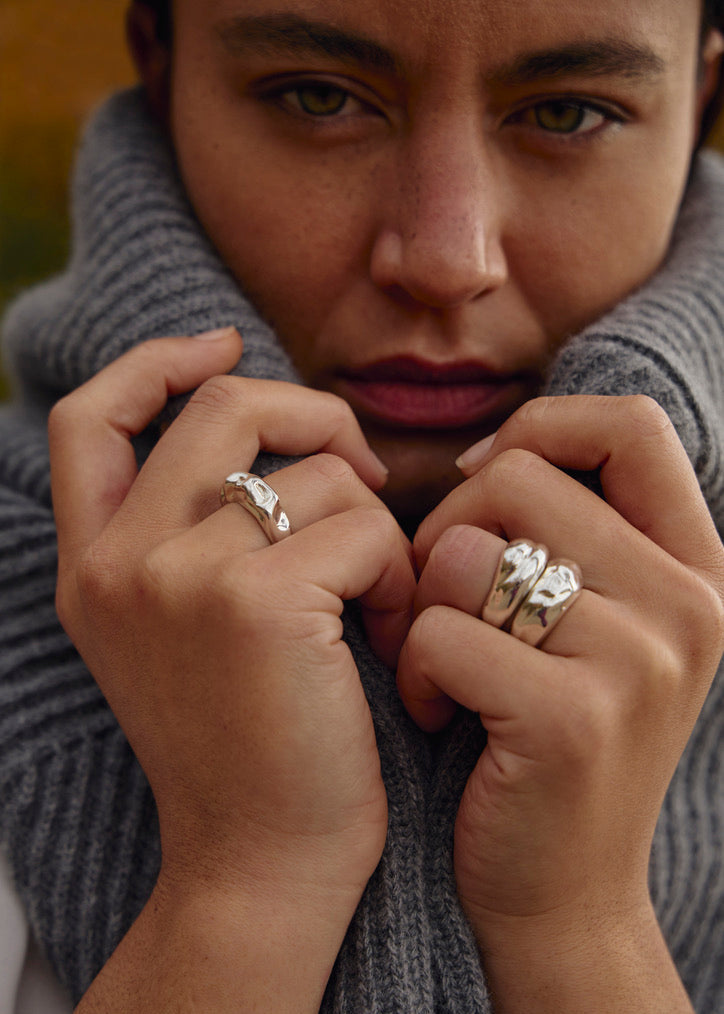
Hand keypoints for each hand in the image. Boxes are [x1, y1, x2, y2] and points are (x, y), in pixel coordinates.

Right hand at [50, 329, 415, 1010]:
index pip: (91, 417)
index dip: (155, 362)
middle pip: (224, 407)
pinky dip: (396, 569)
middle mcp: (120, 560)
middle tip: (360, 471)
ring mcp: (179, 576)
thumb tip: (275, 432)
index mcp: (93, 564)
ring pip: (316, 471)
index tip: (220, 344)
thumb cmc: (249, 741)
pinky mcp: (256, 602)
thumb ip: (195, 534)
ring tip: (379, 594)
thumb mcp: (183, 631)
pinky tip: (389, 632)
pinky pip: (363, 526)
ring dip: (372, 522)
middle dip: (314, 416)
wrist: (261, 862)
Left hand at [397, 395, 723, 1011]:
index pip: (630, 425)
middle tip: (437, 598)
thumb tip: (488, 453)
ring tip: (441, 664)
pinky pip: (442, 633)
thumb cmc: (549, 732)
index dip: (539, 430)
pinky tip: (438, 713)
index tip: (480, 484)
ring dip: (425, 606)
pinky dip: (415, 670)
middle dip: (446, 529)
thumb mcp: (594, 624)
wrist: (562, 891)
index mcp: (695, 566)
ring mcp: (641, 662)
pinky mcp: (574, 720)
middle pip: (520, 479)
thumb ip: (569, 534)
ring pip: (467, 555)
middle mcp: (688, 603)